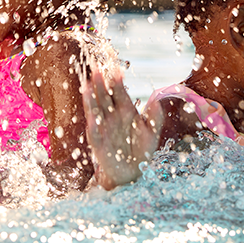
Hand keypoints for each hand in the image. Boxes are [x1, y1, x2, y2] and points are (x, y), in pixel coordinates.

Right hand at [81, 69, 157, 189]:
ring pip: (96, 111)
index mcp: (126, 110)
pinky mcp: (98, 143)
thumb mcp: (152, 133)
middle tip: (97, 69)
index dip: (118, 81)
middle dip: (101, 84)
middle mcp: (112, 116)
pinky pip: (95, 133)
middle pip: (104, 97)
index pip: (120, 92)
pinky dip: (93, 126)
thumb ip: (155, 117)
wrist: (132, 173)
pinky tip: (92, 118)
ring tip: (88, 86)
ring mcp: (103, 128)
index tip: (118, 70)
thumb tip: (156, 99)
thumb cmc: (142, 150)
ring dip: (91, 100)